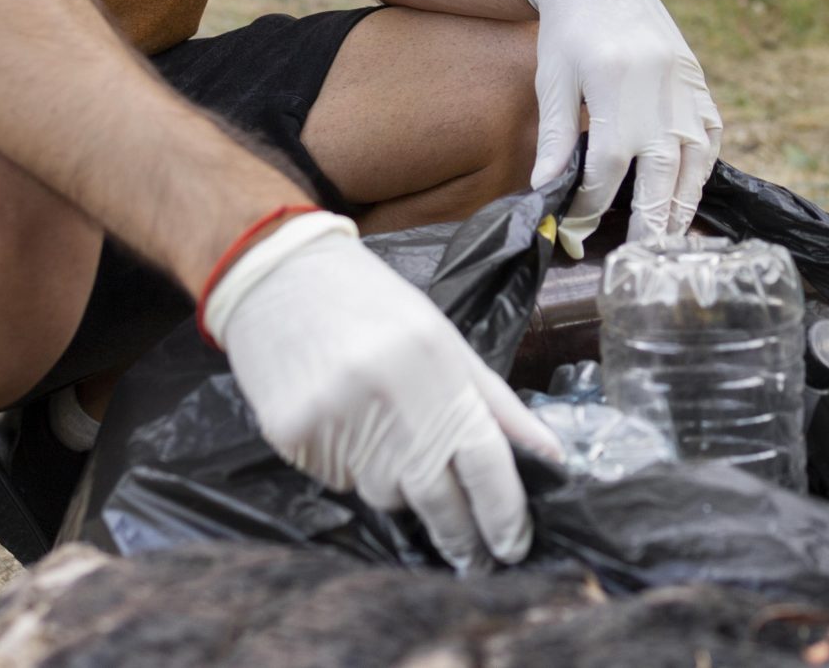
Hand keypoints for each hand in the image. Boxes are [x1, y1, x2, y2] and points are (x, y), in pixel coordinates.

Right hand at [205, 214, 565, 573]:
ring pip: (386, 493)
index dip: (503, 511)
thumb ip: (496, 403)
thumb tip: (550, 454)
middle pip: (435, 495)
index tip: (514, 546)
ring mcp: (334, 418)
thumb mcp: (444, 339)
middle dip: (460, 533)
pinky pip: (340, 481)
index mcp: (434, 363)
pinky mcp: (291, 435)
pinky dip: (354, 468)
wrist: (278, 273)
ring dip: (401, 485)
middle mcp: (385, 394)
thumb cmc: (372, 304)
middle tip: (476, 555)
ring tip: (389, 437)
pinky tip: (344, 424)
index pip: (482, 456)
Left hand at [519, 0, 722, 254]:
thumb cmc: (567, 31)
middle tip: (639, 259)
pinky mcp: (697, 83)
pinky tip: (690, 192)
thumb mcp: (553, 80)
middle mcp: (659, 90)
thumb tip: (545, 189)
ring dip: (682, 203)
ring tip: (667, 238)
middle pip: (660, 173)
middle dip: (648, 222)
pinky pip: (710, 135)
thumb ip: (556, 137)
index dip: (592, 205)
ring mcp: (685, 87)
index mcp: (616, 87)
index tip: (576, 231)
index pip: (609, 166)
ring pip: (693, 160)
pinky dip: (703, 168)